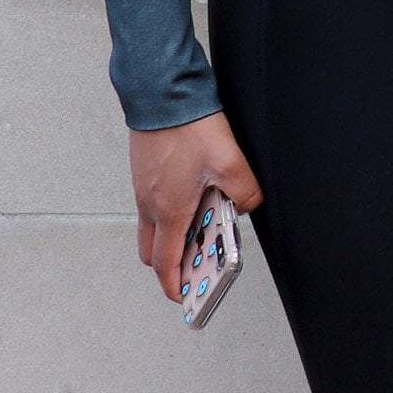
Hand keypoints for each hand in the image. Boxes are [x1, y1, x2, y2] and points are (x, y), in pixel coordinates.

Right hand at [128, 113, 262, 301]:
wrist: (163, 94)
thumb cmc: (190, 127)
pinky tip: (195, 196)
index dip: (175, 285)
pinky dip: (169, 213)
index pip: (166, 263)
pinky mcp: (145, 172)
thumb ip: (244, 190)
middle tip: (195, 266)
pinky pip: (153, 204)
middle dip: (171, 265)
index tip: (184, 298)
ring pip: (152, 227)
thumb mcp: (230, 161)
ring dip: (171, 236)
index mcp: (169, 210)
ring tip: (202, 230)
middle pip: (153, 250)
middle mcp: (151, 204)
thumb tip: (248, 206)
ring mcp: (144, 188)